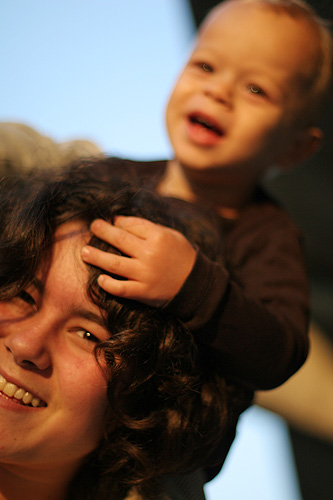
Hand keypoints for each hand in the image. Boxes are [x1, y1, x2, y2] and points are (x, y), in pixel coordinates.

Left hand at [81, 216, 195, 306]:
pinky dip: (107, 284)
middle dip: (102, 232)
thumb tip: (119, 222)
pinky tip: (100, 278)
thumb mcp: (170, 235)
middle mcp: (150, 254)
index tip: (111, 221)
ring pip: (113, 264)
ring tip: (84, 252)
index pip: (131, 225)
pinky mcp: (142, 292)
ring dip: (96, 256)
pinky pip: (120, 288)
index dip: (118, 222)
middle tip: (93, 227)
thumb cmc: (181, 255)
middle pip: (119, 240)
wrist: (195, 285)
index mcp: (158, 237)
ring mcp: (145, 274)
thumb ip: (147, 228)